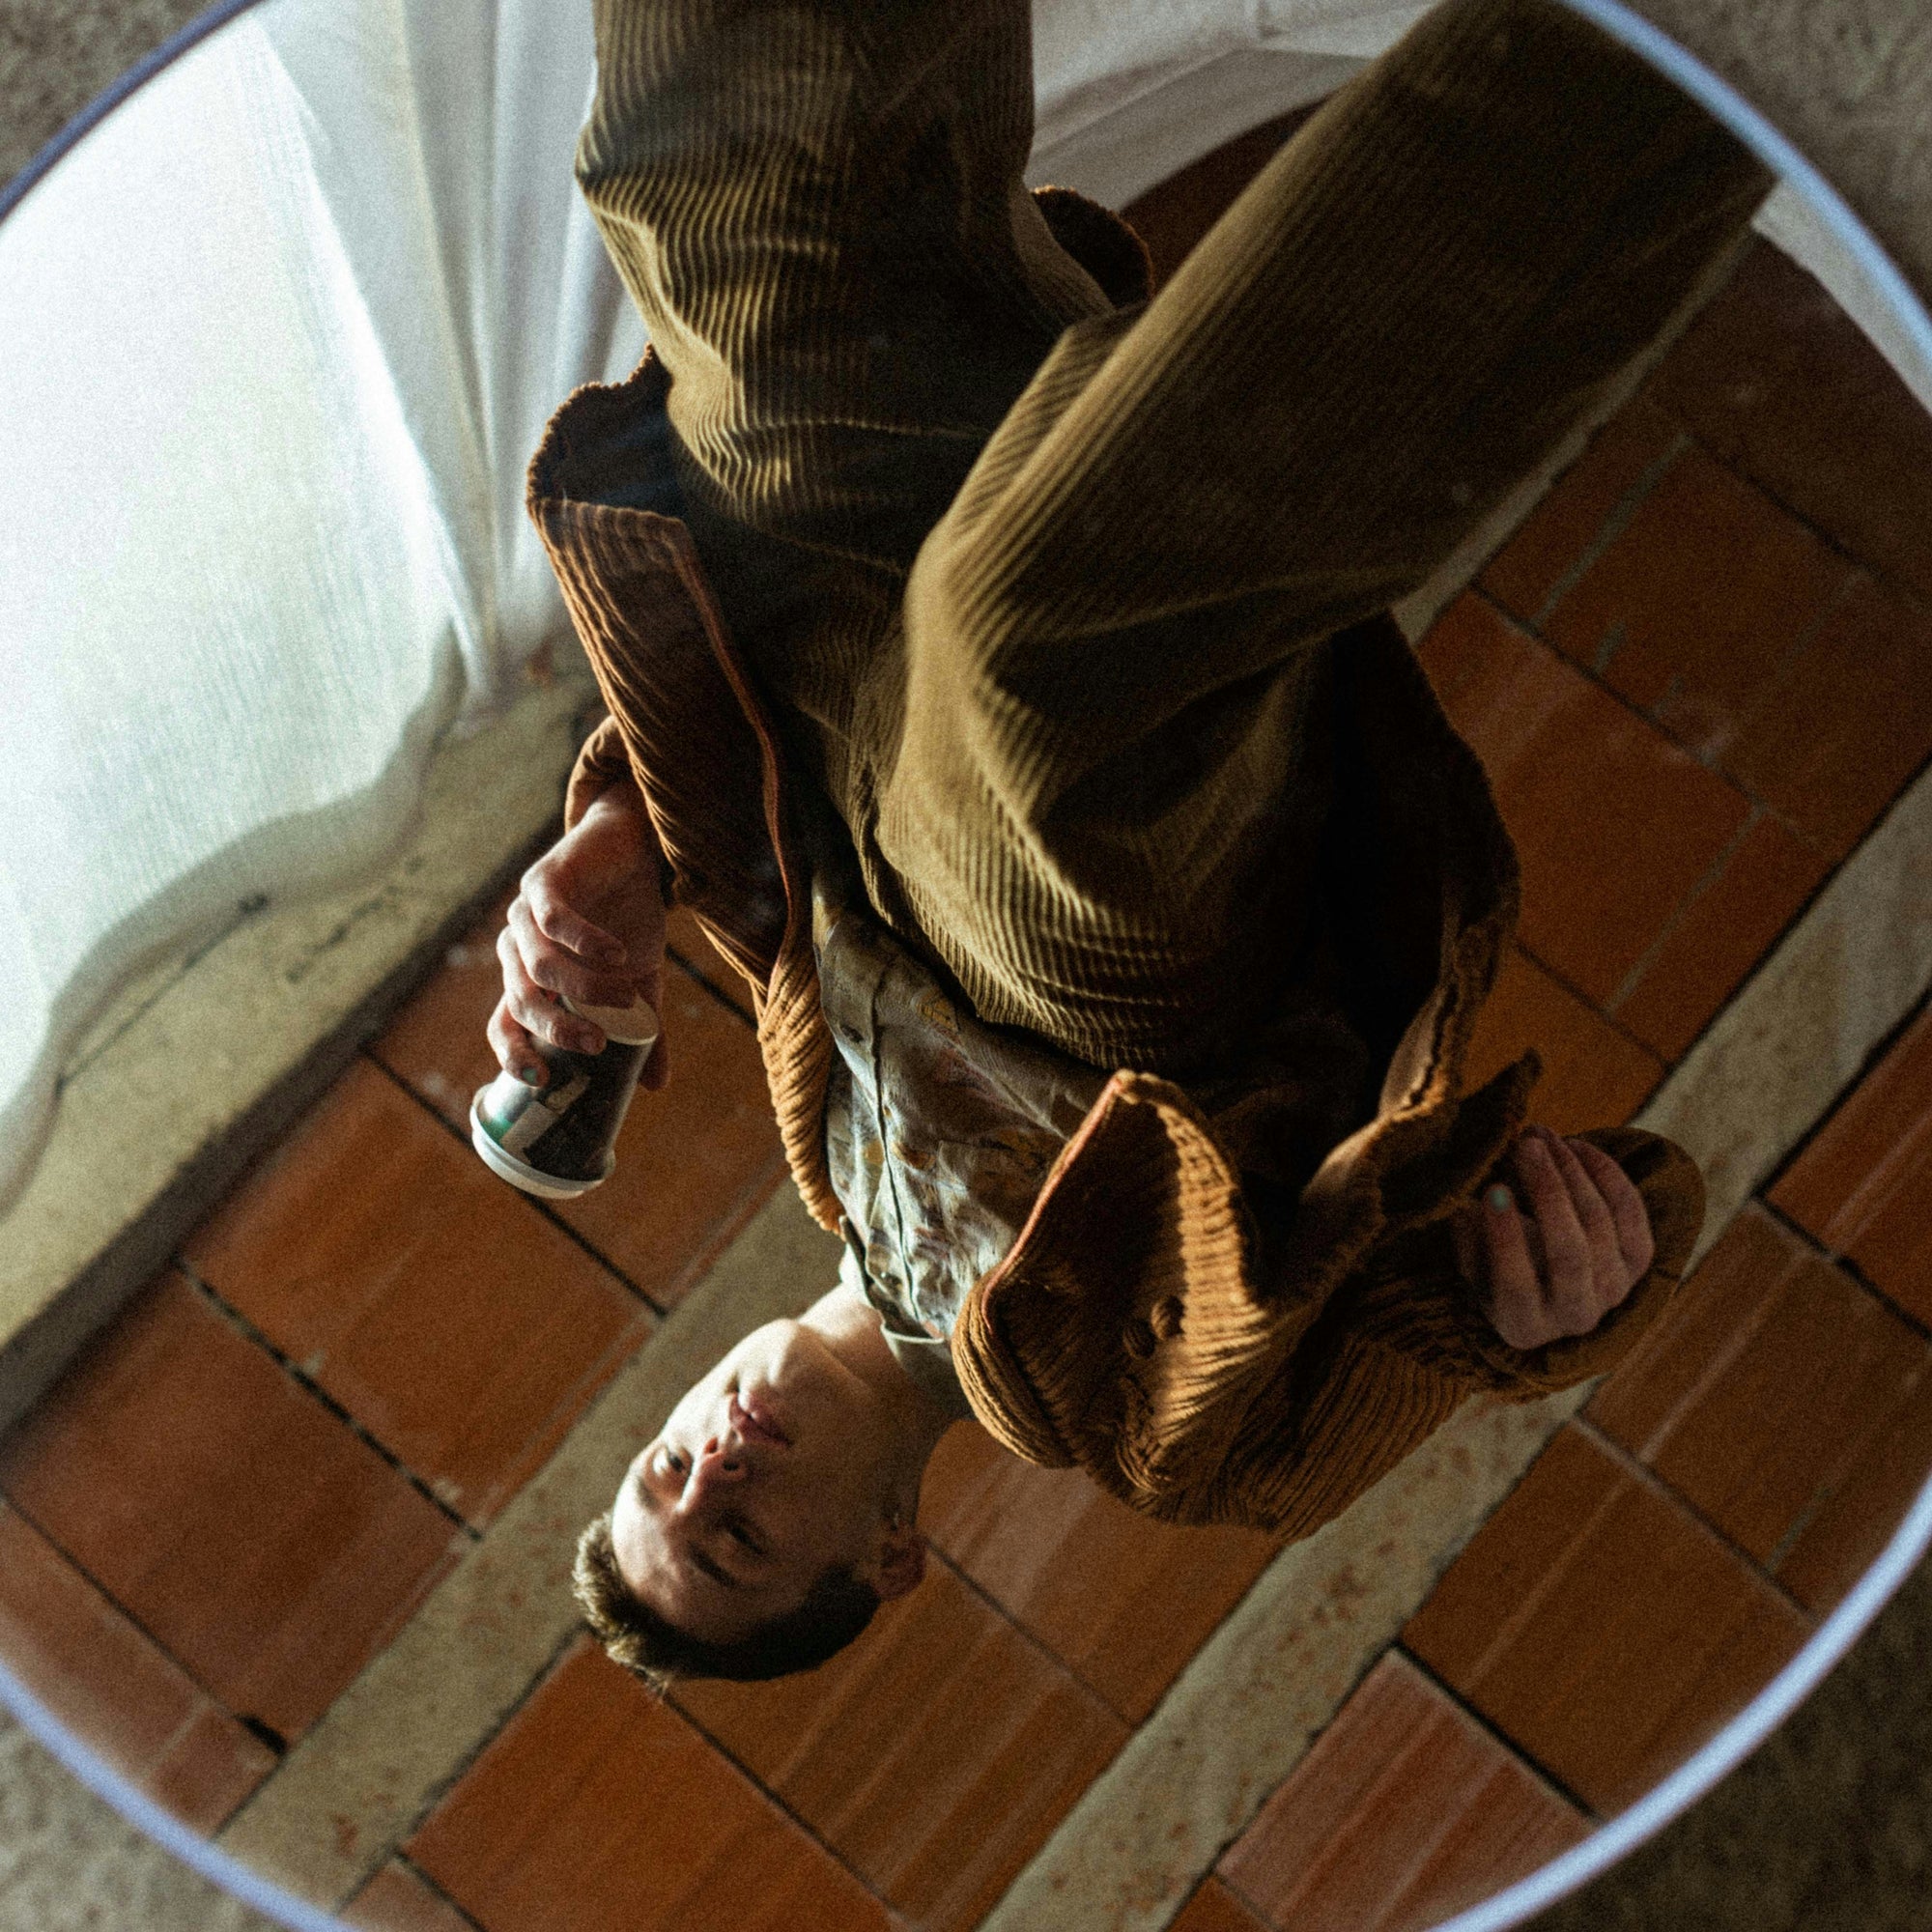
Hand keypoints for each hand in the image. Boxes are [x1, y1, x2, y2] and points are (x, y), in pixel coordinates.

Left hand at [488, 776, 670, 1090]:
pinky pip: (553, 919)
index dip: (513, 1053)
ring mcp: (525, 915)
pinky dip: (584, 942)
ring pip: (538, 965)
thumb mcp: (640, 980)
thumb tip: (657, 1086)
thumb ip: (643, 1029)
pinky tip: (615, 955)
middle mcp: (517, 950)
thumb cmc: (628, 916)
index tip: (541, 1079)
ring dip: (582, 989)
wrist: (634, 849)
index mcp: (530, 978)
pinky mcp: (543, 881)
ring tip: (626, 998)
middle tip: (597, 1043)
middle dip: (556, 1029)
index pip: (504, 1023)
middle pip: (520, 1000)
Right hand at [1450, 1124, 1654, 1350]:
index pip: (1516, 1285)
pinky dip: (1605, 1173)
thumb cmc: (1495, 1268)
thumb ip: (1467, 1237)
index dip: (1506, 1236)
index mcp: (1523, 1326)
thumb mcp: (1471, 1262)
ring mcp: (1613, 1290)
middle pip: (1569, 1252)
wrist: (1549, 1285)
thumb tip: (1468, 1200)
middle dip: (1548, 1192)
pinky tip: (1576, 1146)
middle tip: (1525, 1146)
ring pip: (1600, 1223)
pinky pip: (1630, 1212)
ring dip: (1571, 1171)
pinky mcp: (1639, 1264)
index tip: (1493, 1188)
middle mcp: (1575, 1316)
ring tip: (1542, 1136)